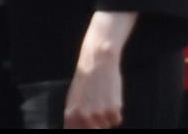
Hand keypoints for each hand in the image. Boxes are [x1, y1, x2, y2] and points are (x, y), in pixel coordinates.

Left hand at [65, 11, 134, 127]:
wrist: (99, 60)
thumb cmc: (87, 78)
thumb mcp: (73, 99)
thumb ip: (74, 117)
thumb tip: (76, 127)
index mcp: (70, 116)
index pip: (77, 133)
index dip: (86, 127)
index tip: (91, 123)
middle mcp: (83, 118)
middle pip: (94, 130)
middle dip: (97, 124)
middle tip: (99, 109)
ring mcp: (98, 114)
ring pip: (106, 126)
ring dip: (107, 117)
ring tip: (105, 100)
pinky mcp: (113, 109)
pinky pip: (117, 121)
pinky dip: (117, 113)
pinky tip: (112, 99)